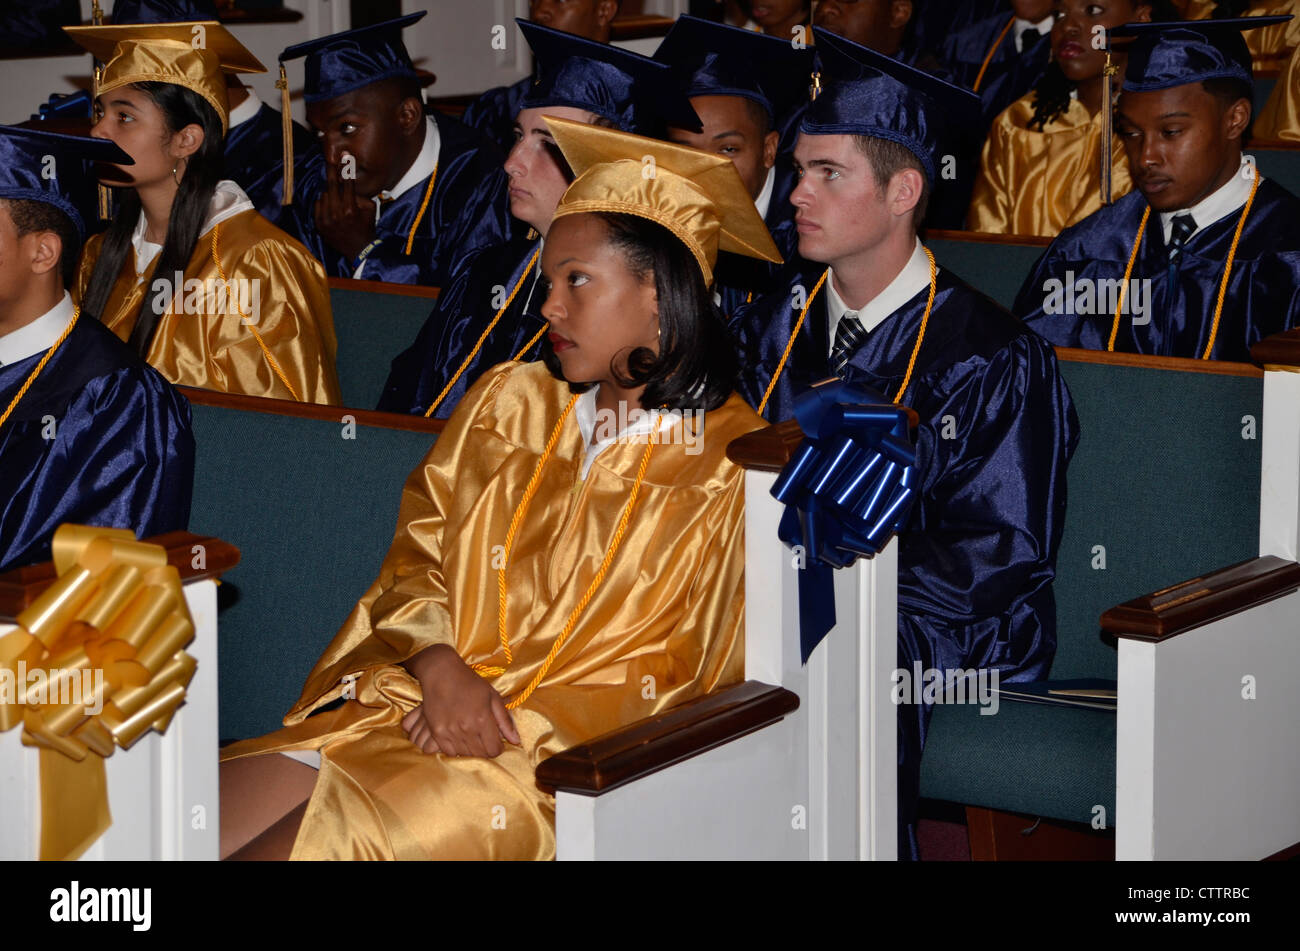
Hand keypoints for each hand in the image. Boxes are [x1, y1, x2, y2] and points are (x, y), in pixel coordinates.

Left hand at [313, 155, 376, 260]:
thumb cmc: (367, 227)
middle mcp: (336, 213)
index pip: (347, 183)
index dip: (346, 168)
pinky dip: (324, 203)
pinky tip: (331, 207)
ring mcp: (326, 219)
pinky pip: (318, 205)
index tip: (345, 156)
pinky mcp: (319, 224)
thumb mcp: (370, 210)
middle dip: (331, 171)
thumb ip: (361, 195)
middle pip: (331, 185)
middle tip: (330, 159)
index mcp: (350, 209)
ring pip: (324, 195)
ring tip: (338, 200)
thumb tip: (349, 185)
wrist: (359, 250)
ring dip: (331, 193)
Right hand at [400, 645, 520, 757]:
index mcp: (482, 719)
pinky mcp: (437, 732)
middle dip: (486, 750)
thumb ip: (505, 721)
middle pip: (481, 755)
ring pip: (465, 755)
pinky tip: (459, 738)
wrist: (441, 673)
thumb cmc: (470, 683)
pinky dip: (456, 749)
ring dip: (472, 750)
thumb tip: (516, 741)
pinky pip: (449, 752)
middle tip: (484, 738)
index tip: (496, 740)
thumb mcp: (493, 697)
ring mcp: (450, 731)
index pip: (494, 750)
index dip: (498, 747)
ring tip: (472, 737)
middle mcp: (466, 728)